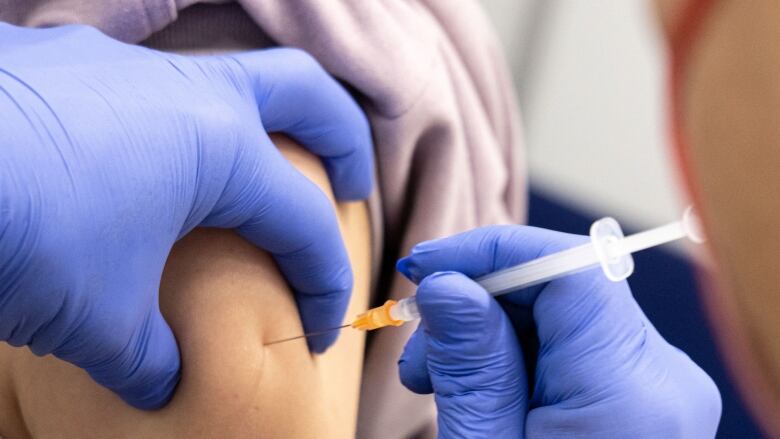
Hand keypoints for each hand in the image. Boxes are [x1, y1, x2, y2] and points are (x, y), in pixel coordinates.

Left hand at [0, 24, 371, 408]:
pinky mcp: (68, 62)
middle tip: (351, 188)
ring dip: (255, 126)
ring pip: (226, 78)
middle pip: (306, 93)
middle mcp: (187, 91)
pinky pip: (148, 88)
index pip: (305, 224)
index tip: (320, 332)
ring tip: (247, 179)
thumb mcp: (98, 318)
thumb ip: (150, 355)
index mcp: (221, 148)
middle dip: (343, 142)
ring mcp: (127, 66)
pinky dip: (171, 127)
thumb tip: (163, 380)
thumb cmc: (21, 231)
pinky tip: (137, 169)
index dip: (326, 283)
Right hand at [397, 226, 721, 437]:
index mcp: (631, 395)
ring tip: (436, 378)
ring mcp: (658, 390)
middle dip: (479, 299)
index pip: (569, 269)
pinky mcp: (641, 400)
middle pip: (563, 289)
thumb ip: (471, 363)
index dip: (490, 250)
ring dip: (491, 329)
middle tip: (419, 343)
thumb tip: (450, 283)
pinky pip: (574, 347)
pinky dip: (517, 353)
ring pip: (564, 315)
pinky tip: (477, 386)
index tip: (425, 266)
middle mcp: (663, 380)